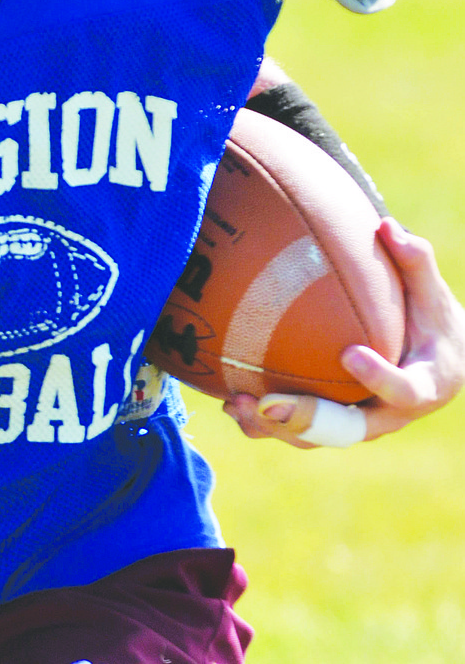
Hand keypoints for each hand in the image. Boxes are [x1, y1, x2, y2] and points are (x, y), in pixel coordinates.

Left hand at [223, 218, 464, 447]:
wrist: (435, 366)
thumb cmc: (434, 324)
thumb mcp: (433, 295)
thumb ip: (415, 262)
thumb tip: (387, 225)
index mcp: (425, 388)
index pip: (403, 390)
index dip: (377, 377)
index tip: (348, 353)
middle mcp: (390, 417)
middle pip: (348, 428)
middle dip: (305, 416)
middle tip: (268, 402)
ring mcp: (359, 425)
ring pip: (316, 438)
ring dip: (273, 426)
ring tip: (236, 402)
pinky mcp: (334, 426)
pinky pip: (297, 432)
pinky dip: (263, 423)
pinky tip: (228, 401)